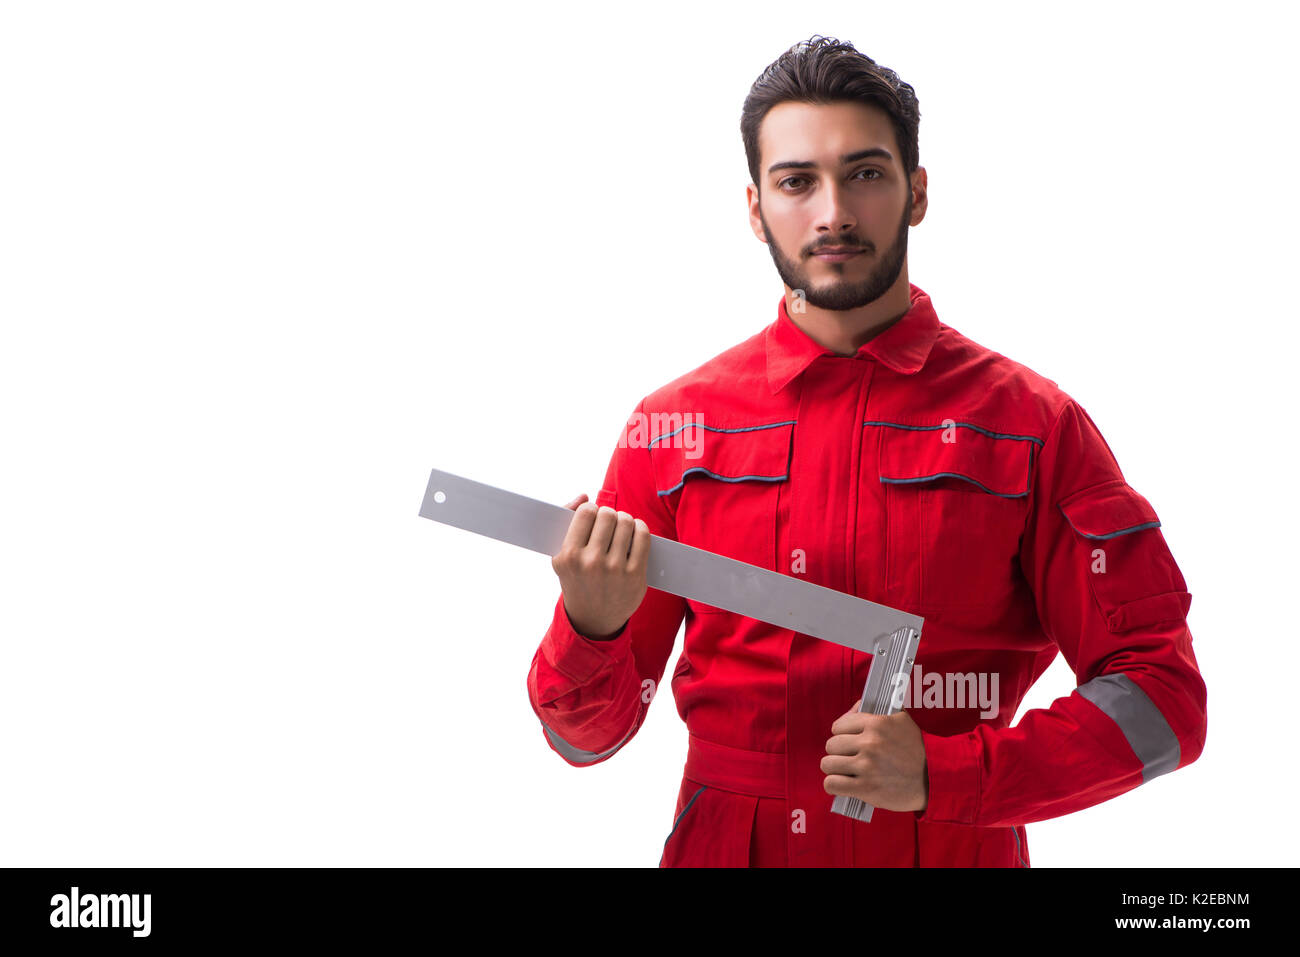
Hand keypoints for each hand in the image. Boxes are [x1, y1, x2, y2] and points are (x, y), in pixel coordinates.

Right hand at [551, 495, 649, 639]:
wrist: (593, 619)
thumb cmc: (577, 579)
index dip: (591, 509)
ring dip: (625, 520)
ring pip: (626, 522)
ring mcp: (615, 570)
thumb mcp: (561, 556)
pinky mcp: (635, 576)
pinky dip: (640, 528)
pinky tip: (635, 532)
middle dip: (609, 515)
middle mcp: (591, 563)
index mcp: (569, 556)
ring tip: (621, 527)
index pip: (586, 512)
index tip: (593, 516)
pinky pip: (643, 537)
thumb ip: (567, 521)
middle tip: (608, 523)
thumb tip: (583, 497)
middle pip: (608, 514)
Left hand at [822, 707, 928, 812]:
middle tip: (850, 759)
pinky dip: (834, 785)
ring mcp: (867, 766)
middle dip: (839, 753)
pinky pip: (832, 784)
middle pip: (831, 745)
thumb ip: (877, 710)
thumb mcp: (903, 718)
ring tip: (846, 772)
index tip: (850, 742)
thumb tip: (854, 707)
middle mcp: (869, 743)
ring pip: (828, 764)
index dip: (842, 735)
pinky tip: (843, 785)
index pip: (838, 726)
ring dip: (835, 769)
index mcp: (877, 723)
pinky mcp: (867, 788)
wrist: (937, 778)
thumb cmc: (920, 748)